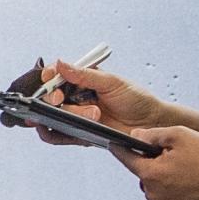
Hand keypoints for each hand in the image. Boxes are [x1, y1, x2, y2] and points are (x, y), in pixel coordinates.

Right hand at [25, 58, 166, 131]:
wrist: (150, 122)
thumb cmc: (136, 99)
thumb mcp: (112, 82)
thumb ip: (85, 74)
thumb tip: (61, 63)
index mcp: (82, 79)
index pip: (56, 75)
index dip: (48, 76)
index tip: (49, 78)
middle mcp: (76, 97)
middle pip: (50, 96)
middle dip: (53, 97)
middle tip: (60, 99)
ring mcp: (76, 115)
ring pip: (54, 115)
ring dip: (67, 114)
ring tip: (94, 114)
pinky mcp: (79, 133)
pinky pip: (57, 136)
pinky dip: (52, 133)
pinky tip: (63, 128)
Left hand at [129, 129, 198, 199]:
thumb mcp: (179, 134)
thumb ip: (151, 135)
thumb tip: (134, 136)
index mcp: (152, 174)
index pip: (127, 160)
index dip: (122, 150)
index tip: (116, 146)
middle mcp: (155, 196)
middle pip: (145, 177)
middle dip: (155, 167)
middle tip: (176, 159)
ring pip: (157, 192)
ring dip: (166, 182)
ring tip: (188, 173)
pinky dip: (177, 196)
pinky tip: (192, 186)